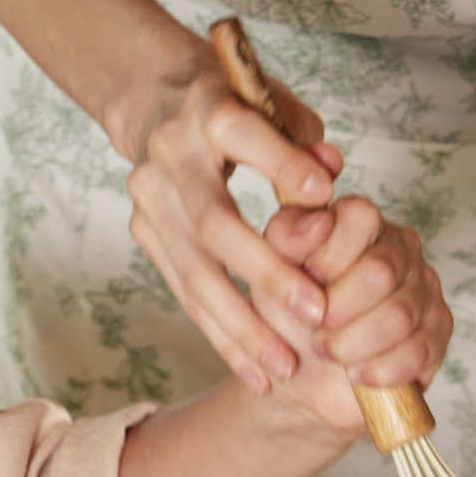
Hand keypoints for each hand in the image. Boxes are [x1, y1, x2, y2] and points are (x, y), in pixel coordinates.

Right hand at [126, 66, 343, 394]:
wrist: (158, 105)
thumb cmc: (238, 108)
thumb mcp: (273, 104)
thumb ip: (304, 140)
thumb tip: (330, 169)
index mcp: (206, 109)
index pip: (238, 134)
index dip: (280, 162)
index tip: (325, 192)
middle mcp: (169, 155)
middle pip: (213, 223)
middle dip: (265, 273)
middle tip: (315, 314)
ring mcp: (150, 199)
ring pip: (194, 272)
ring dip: (241, 326)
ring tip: (283, 366)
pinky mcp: (145, 233)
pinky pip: (185, 294)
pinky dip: (222, 336)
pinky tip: (254, 371)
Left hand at [252, 197, 451, 438]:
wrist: (301, 379)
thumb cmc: (288, 318)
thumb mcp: (270, 275)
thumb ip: (286, 240)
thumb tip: (317, 221)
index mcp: (358, 222)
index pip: (360, 218)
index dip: (328, 259)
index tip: (305, 285)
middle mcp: (398, 245)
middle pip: (381, 271)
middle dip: (337, 310)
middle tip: (314, 330)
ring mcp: (424, 286)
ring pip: (400, 314)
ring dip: (354, 344)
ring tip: (330, 353)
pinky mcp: (438, 329)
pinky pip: (420, 349)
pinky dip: (382, 368)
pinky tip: (358, 374)